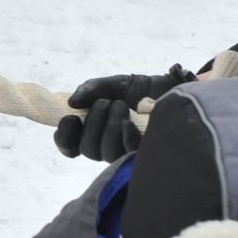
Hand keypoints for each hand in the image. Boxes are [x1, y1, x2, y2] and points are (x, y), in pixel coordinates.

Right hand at [53, 64, 194, 160]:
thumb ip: (91, 89)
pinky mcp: (146, 152)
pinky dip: (125, 137)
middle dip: (92, 125)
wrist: (172, 88)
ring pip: (106, 153)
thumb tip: (72, 103)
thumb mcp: (113, 84)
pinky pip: (128, 153)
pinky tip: (129, 122)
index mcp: (94, 131)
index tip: (70, 118)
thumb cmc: (140, 89)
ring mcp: (126, 151)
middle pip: (87, 149)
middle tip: (105, 103)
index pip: (70, 146)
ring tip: (119, 105)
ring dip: (108, 128)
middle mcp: (107, 145)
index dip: (65, 137)